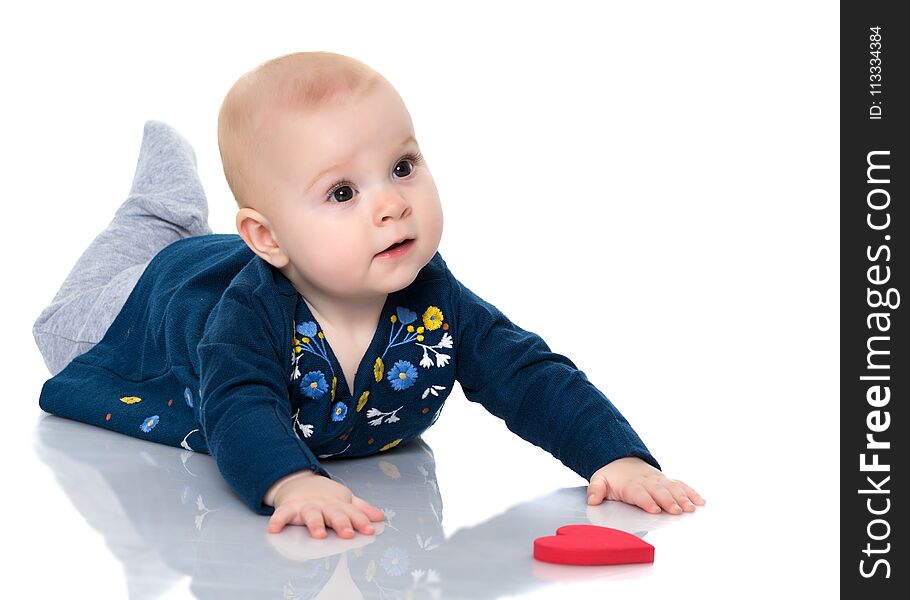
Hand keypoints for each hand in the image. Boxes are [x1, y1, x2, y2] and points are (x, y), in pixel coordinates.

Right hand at [265, 470, 385, 537]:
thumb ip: (361, 510)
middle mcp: (324, 505)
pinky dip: (278, 520)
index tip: (370, 531)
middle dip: (341, 523)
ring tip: (319, 534)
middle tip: (348, 534)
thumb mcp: (344, 500)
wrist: (298, 481)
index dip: (361, 522)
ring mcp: (307, 505)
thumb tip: (380, 517)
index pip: (353, 513)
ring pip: (311, 514)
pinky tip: (274, 529)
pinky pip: (282, 514)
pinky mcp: (289, 507)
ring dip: (315, 523)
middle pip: (334, 514)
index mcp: (339, 505)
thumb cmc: (325, 497)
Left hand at [587, 456, 705, 514]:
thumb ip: (596, 490)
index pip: (639, 493)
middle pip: (659, 491)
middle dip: (668, 501)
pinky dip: (691, 493)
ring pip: (673, 488)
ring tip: (690, 509)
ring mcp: (659, 481)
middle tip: (676, 511)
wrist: (622, 460)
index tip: (654, 509)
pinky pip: (681, 485)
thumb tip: (592, 500)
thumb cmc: (612, 476)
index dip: (646, 501)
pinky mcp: (667, 481)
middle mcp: (647, 482)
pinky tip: (700, 502)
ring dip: (683, 498)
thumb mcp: (599, 480)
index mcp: (631, 484)